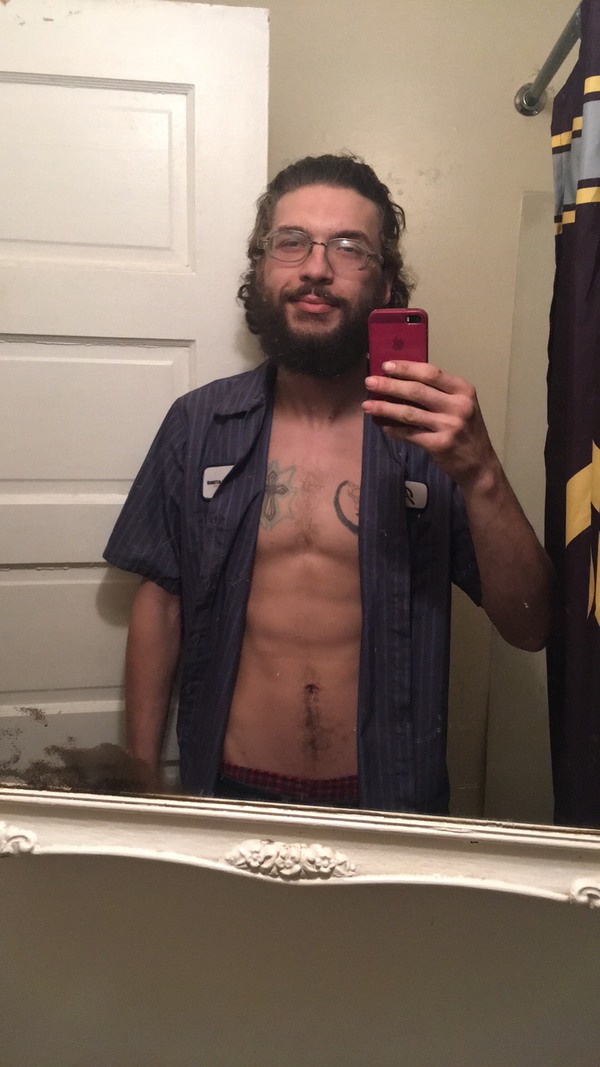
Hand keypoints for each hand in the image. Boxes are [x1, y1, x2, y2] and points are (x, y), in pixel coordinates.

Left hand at [363, 360, 496, 489]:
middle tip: (370, 382)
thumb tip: (402, 381)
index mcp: (463, 390)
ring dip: (384, 408)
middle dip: (389, 385)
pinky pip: (409, 434)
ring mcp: (449, 426)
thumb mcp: (461, 405)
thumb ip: (439, 393)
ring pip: (409, 413)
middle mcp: (458, 406)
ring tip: (367, 405)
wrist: (479, 464)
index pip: (431, 373)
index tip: (386, 366)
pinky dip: (393, 430)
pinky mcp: (439, 445)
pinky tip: (382, 426)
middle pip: (416, 390)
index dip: (406, 368)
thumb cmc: (466, 431)